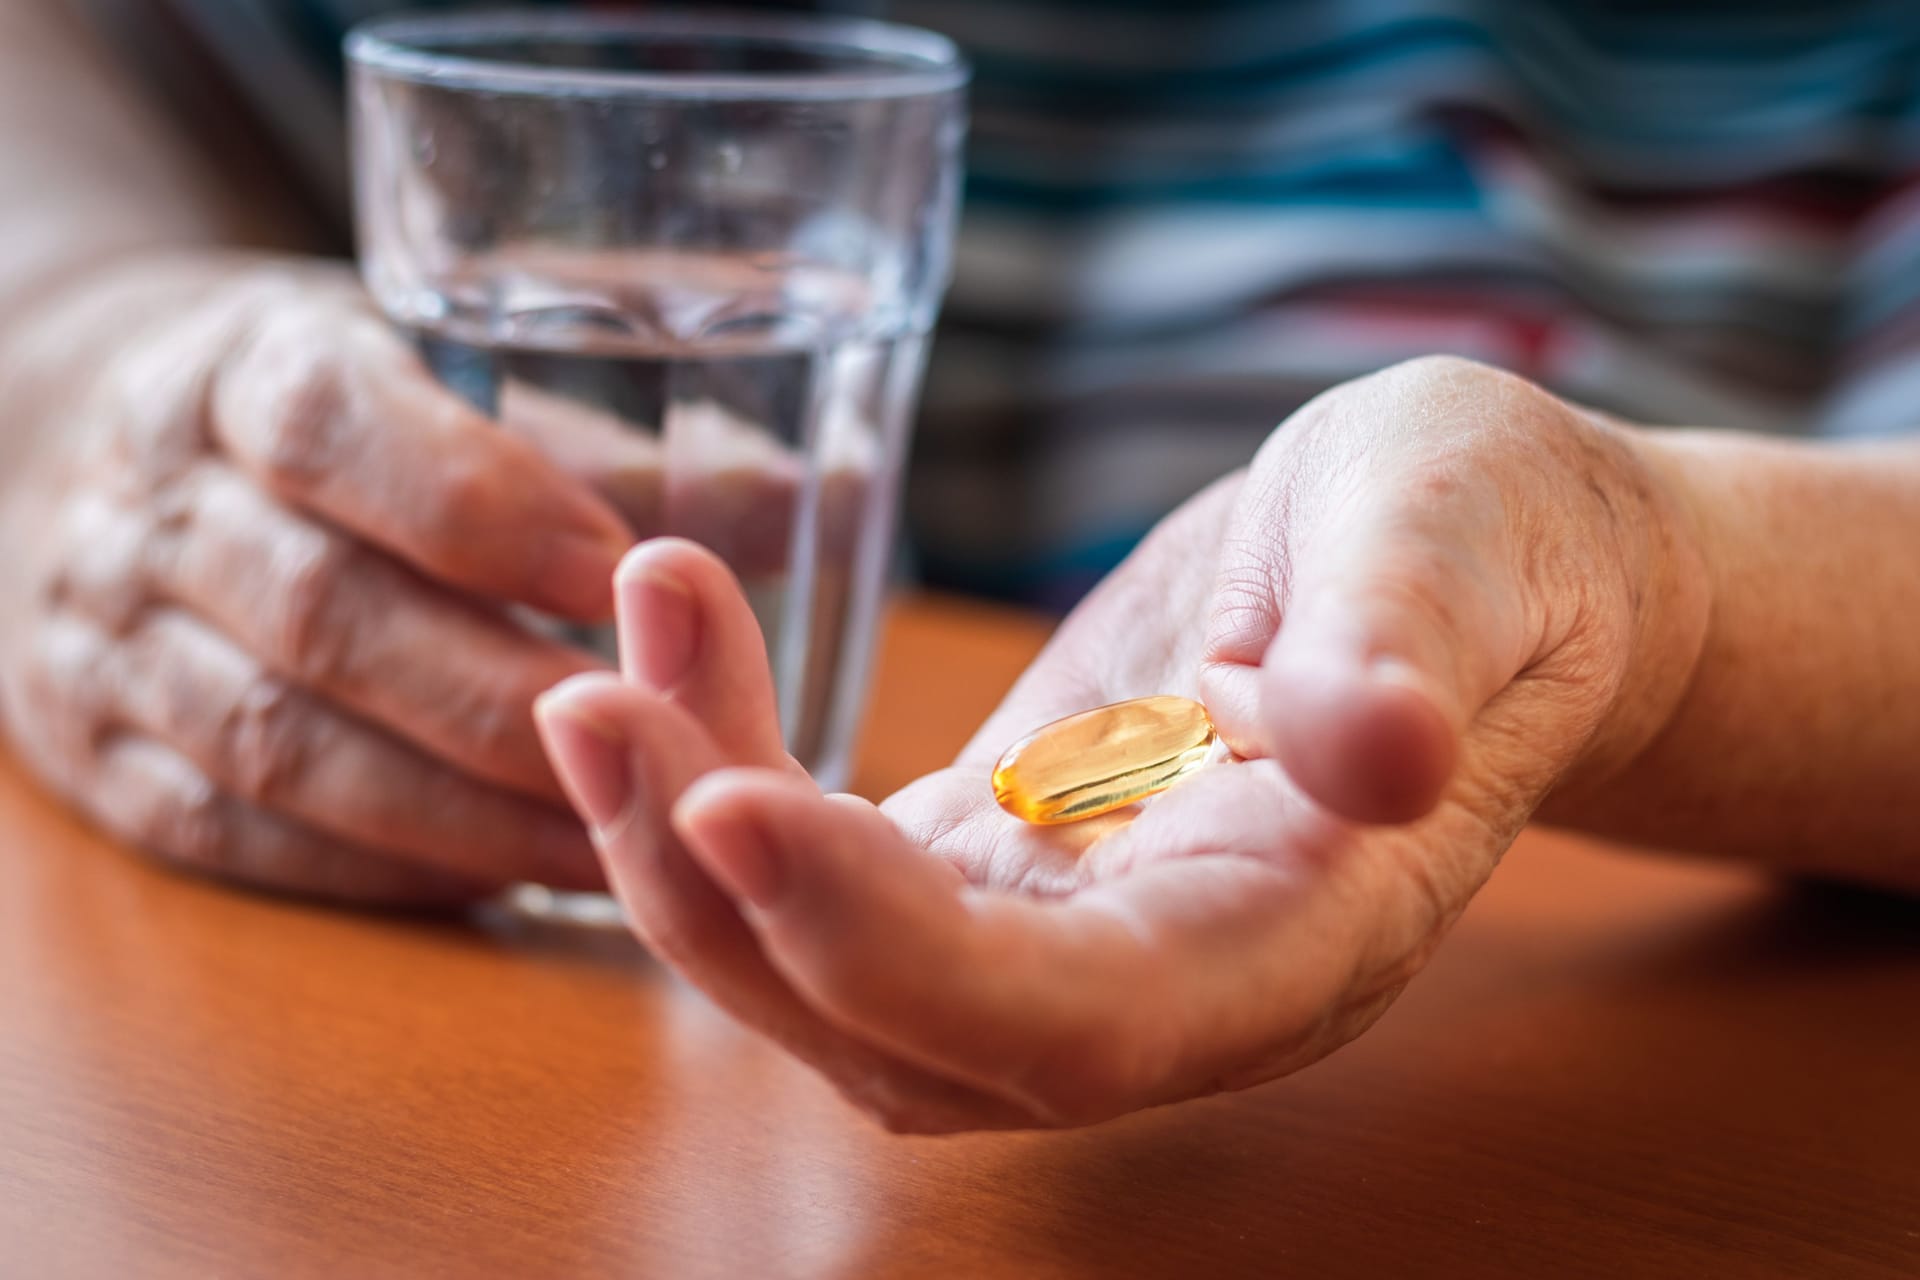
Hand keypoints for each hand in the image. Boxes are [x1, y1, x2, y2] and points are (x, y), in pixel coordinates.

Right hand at [0, 253, 634, 904]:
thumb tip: (816, 499)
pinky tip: (508, 880)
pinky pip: (242, 839)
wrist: (93, 461)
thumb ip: (609, 443)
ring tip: (621, 851)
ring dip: (465, 816)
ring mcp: (107, 647)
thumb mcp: (440, 372)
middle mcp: (154, 507)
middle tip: (660, 754)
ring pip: (283, 750)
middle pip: (324, 616)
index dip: (484, 508)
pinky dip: (384, 871)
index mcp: (242, 372)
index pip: (334, 429)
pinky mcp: (103, 765)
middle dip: (505, 701)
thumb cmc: (336, 419)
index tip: (621, 576)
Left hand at [536, 356, 1710, 1130]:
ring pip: (833, 970)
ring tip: (608, 667)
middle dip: (725, 898)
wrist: (1470, 562)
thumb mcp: (1460, 543)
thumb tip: (1383, 751)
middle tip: (597, 705)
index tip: (734, 805)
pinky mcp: (998, 854)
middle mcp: (1160, 980)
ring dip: (688, 845)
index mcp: (1292, 939)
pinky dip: (729, 771)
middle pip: (902, 1032)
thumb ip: (1412, 648)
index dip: (894, 952)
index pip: (1073, 1021)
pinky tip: (678, 638)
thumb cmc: (1488, 547)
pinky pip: (831, 864)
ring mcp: (1062, 929)